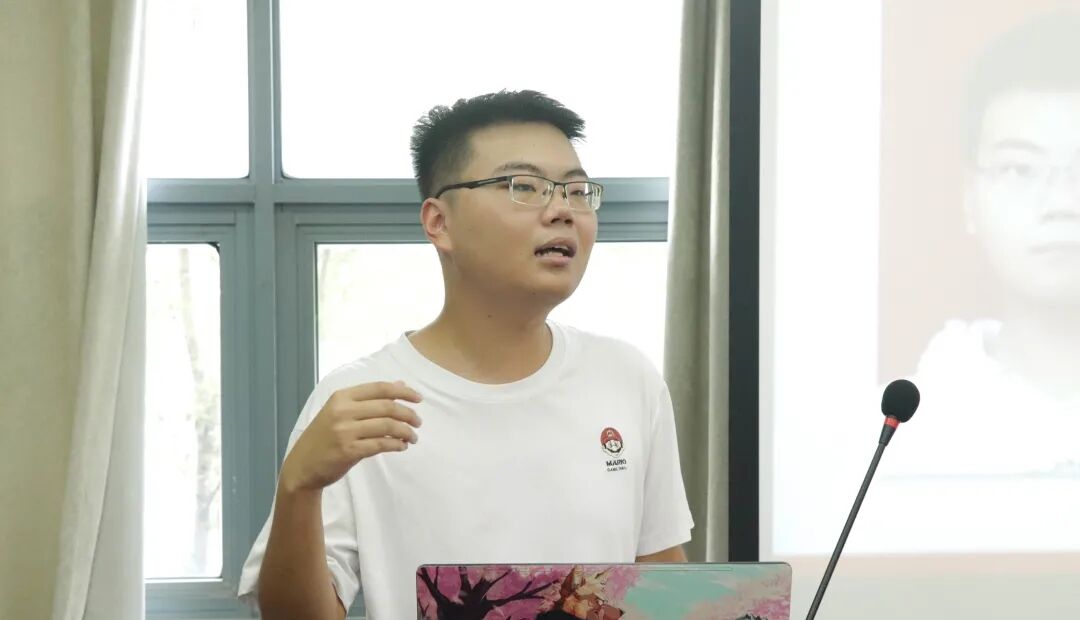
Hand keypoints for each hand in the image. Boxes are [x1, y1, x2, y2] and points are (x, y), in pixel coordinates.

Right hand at [279, 381, 422, 492]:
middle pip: (387, 407)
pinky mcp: (349, 451)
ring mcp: (345, 431)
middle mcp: (343, 411)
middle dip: (408, 414)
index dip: (404, 392)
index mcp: (341, 397)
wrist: (302, 466)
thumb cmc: (324, 437)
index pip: (380, 388)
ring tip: (413, 437)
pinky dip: (396, 445)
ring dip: (406, 431)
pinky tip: (402, 446)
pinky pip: (381, 444)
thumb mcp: (340, 411)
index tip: (419, 399)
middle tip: (418, 422)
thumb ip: (368, 399)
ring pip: (387, 426)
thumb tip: (400, 385)